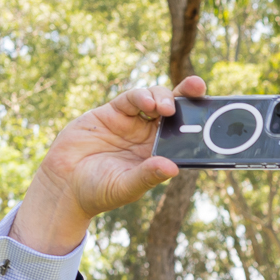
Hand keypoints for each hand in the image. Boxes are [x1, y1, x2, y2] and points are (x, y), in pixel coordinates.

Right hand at [10, 76, 205, 254]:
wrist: (64, 184)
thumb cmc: (99, 191)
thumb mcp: (126, 186)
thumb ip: (147, 176)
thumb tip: (172, 168)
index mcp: (162, 154)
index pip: (188, 135)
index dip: (200, 122)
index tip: (216, 112)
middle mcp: (152, 136)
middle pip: (177, 111)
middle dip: (189, 96)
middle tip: (198, 87)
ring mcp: (133, 122)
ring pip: (156, 99)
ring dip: (164, 97)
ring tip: (165, 108)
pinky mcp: (113, 112)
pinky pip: (132, 98)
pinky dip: (141, 96)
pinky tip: (147, 103)